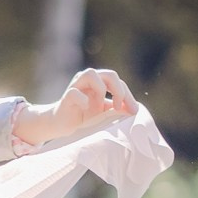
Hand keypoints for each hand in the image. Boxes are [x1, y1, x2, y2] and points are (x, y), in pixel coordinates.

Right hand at [14, 68, 136, 148]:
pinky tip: (85, 109)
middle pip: (109, 74)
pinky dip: (83, 101)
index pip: (118, 82)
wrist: (62, 124)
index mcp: (99, 81)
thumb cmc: (84, 116)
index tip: (133, 111)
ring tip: (98, 106)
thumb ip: (118, 108)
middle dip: (118, 90)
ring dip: (100, 90)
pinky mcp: (66, 96)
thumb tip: (135, 108)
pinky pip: (75, 92)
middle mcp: (88, 79)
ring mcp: (76, 85)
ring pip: (91, 74)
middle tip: (118, 106)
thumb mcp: (104, 112)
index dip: (128, 96)